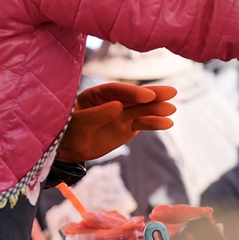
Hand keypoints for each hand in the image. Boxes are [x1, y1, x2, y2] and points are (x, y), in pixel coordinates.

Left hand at [56, 83, 177, 161]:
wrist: (68, 149)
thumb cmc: (67, 133)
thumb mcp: (77, 125)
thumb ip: (95, 115)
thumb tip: (118, 106)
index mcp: (98, 94)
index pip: (117, 90)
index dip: (132, 92)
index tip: (146, 96)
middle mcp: (114, 101)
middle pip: (135, 97)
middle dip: (153, 95)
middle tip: (171, 92)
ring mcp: (123, 114)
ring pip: (143, 110)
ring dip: (157, 109)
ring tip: (171, 110)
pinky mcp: (129, 127)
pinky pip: (143, 124)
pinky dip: (155, 123)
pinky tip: (167, 123)